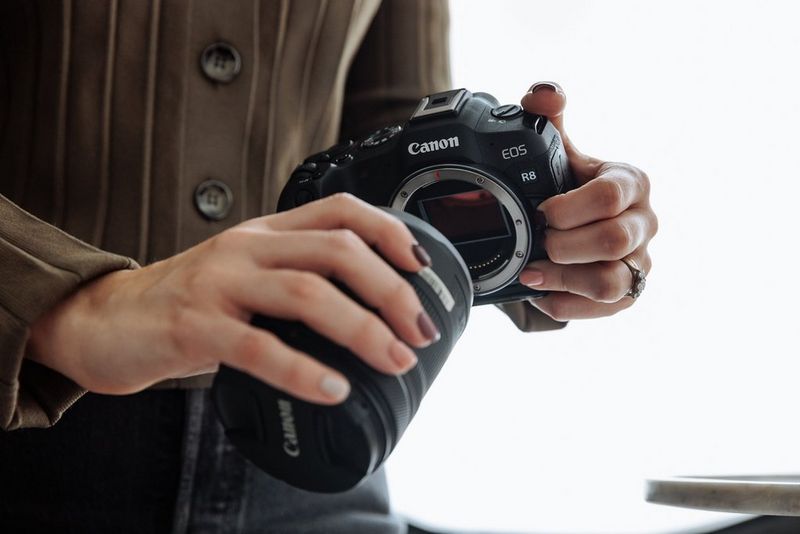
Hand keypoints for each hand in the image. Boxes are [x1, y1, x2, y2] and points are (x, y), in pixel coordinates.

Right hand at [27, 194, 439, 403]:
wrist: (107, 320)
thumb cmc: (189, 303)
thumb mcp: (248, 275)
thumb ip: (297, 280)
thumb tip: (372, 315)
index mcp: (266, 232)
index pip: (340, 210)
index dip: (389, 232)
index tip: (422, 267)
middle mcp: (246, 247)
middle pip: (337, 251)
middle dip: (391, 291)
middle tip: (420, 331)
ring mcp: (219, 283)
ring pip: (307, 293)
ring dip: (362, 329)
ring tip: (393, 360)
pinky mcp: (193, 325)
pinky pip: (258, 346)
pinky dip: (302, 369)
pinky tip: (333, 388)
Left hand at [518, 82, 657, 320]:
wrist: (572, 229)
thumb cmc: (569, 187)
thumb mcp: (558, 151)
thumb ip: (547, 117)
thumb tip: (543, 94)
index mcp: (630, 182)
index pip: (613, 195)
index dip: (572, 207)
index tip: (543, 210)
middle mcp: (643, 223)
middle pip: (614, 241)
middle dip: (565, 243)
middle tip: (538, 239)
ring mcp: (639, 262)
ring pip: (612, 282)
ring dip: (563, 278)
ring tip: (532, 270)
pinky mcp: (629, 294)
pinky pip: (603, 309)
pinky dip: (565, 303)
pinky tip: (542, 290)